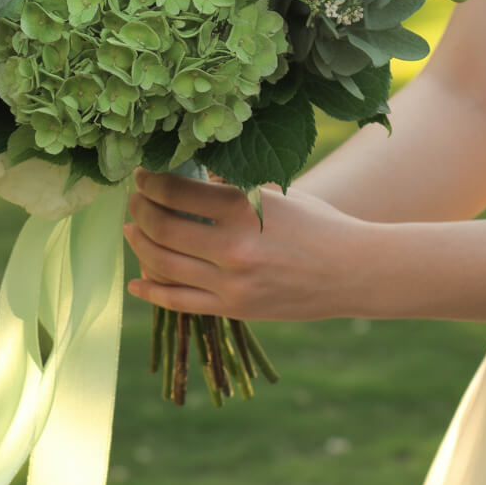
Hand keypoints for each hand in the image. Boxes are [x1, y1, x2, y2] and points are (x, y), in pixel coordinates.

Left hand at [124, 167, 375, 320]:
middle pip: (162, 227)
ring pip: (163, 265)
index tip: (140, 176)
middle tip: (133, 200)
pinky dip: (152, 292)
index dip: (149, 183)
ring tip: (131, 230)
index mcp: (242, 209)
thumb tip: (191, 175)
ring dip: (139, 245)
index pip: (176, 192)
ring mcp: (231, 283)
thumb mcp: (274, 194)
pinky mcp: (234, 309)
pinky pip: (180, 302)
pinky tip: (137, 280)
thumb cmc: (317, 224)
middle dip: (139, 211)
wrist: (353, 272)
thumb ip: (231, 187)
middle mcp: (232, 247)